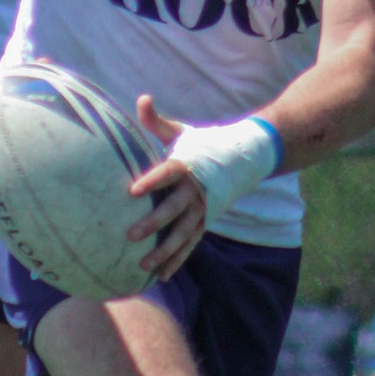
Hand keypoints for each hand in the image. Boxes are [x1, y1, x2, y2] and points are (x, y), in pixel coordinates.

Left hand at [126, 95, 207, 280]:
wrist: (244, 159)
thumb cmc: (203, 144)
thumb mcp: (181, 132)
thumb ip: (157, 121)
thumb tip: (142, 99)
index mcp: (187, 165)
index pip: (167, 173)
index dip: (152, 181)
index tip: (133, 191)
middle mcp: (196, 190)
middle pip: (173, 209)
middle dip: (153, 223)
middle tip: (130, 234)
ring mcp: (203, 209)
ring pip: (183, 233)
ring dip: (164, 251)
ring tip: (143, 263)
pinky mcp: (205, 222)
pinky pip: (190, 244)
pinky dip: (177, 260)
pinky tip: (161, 276)